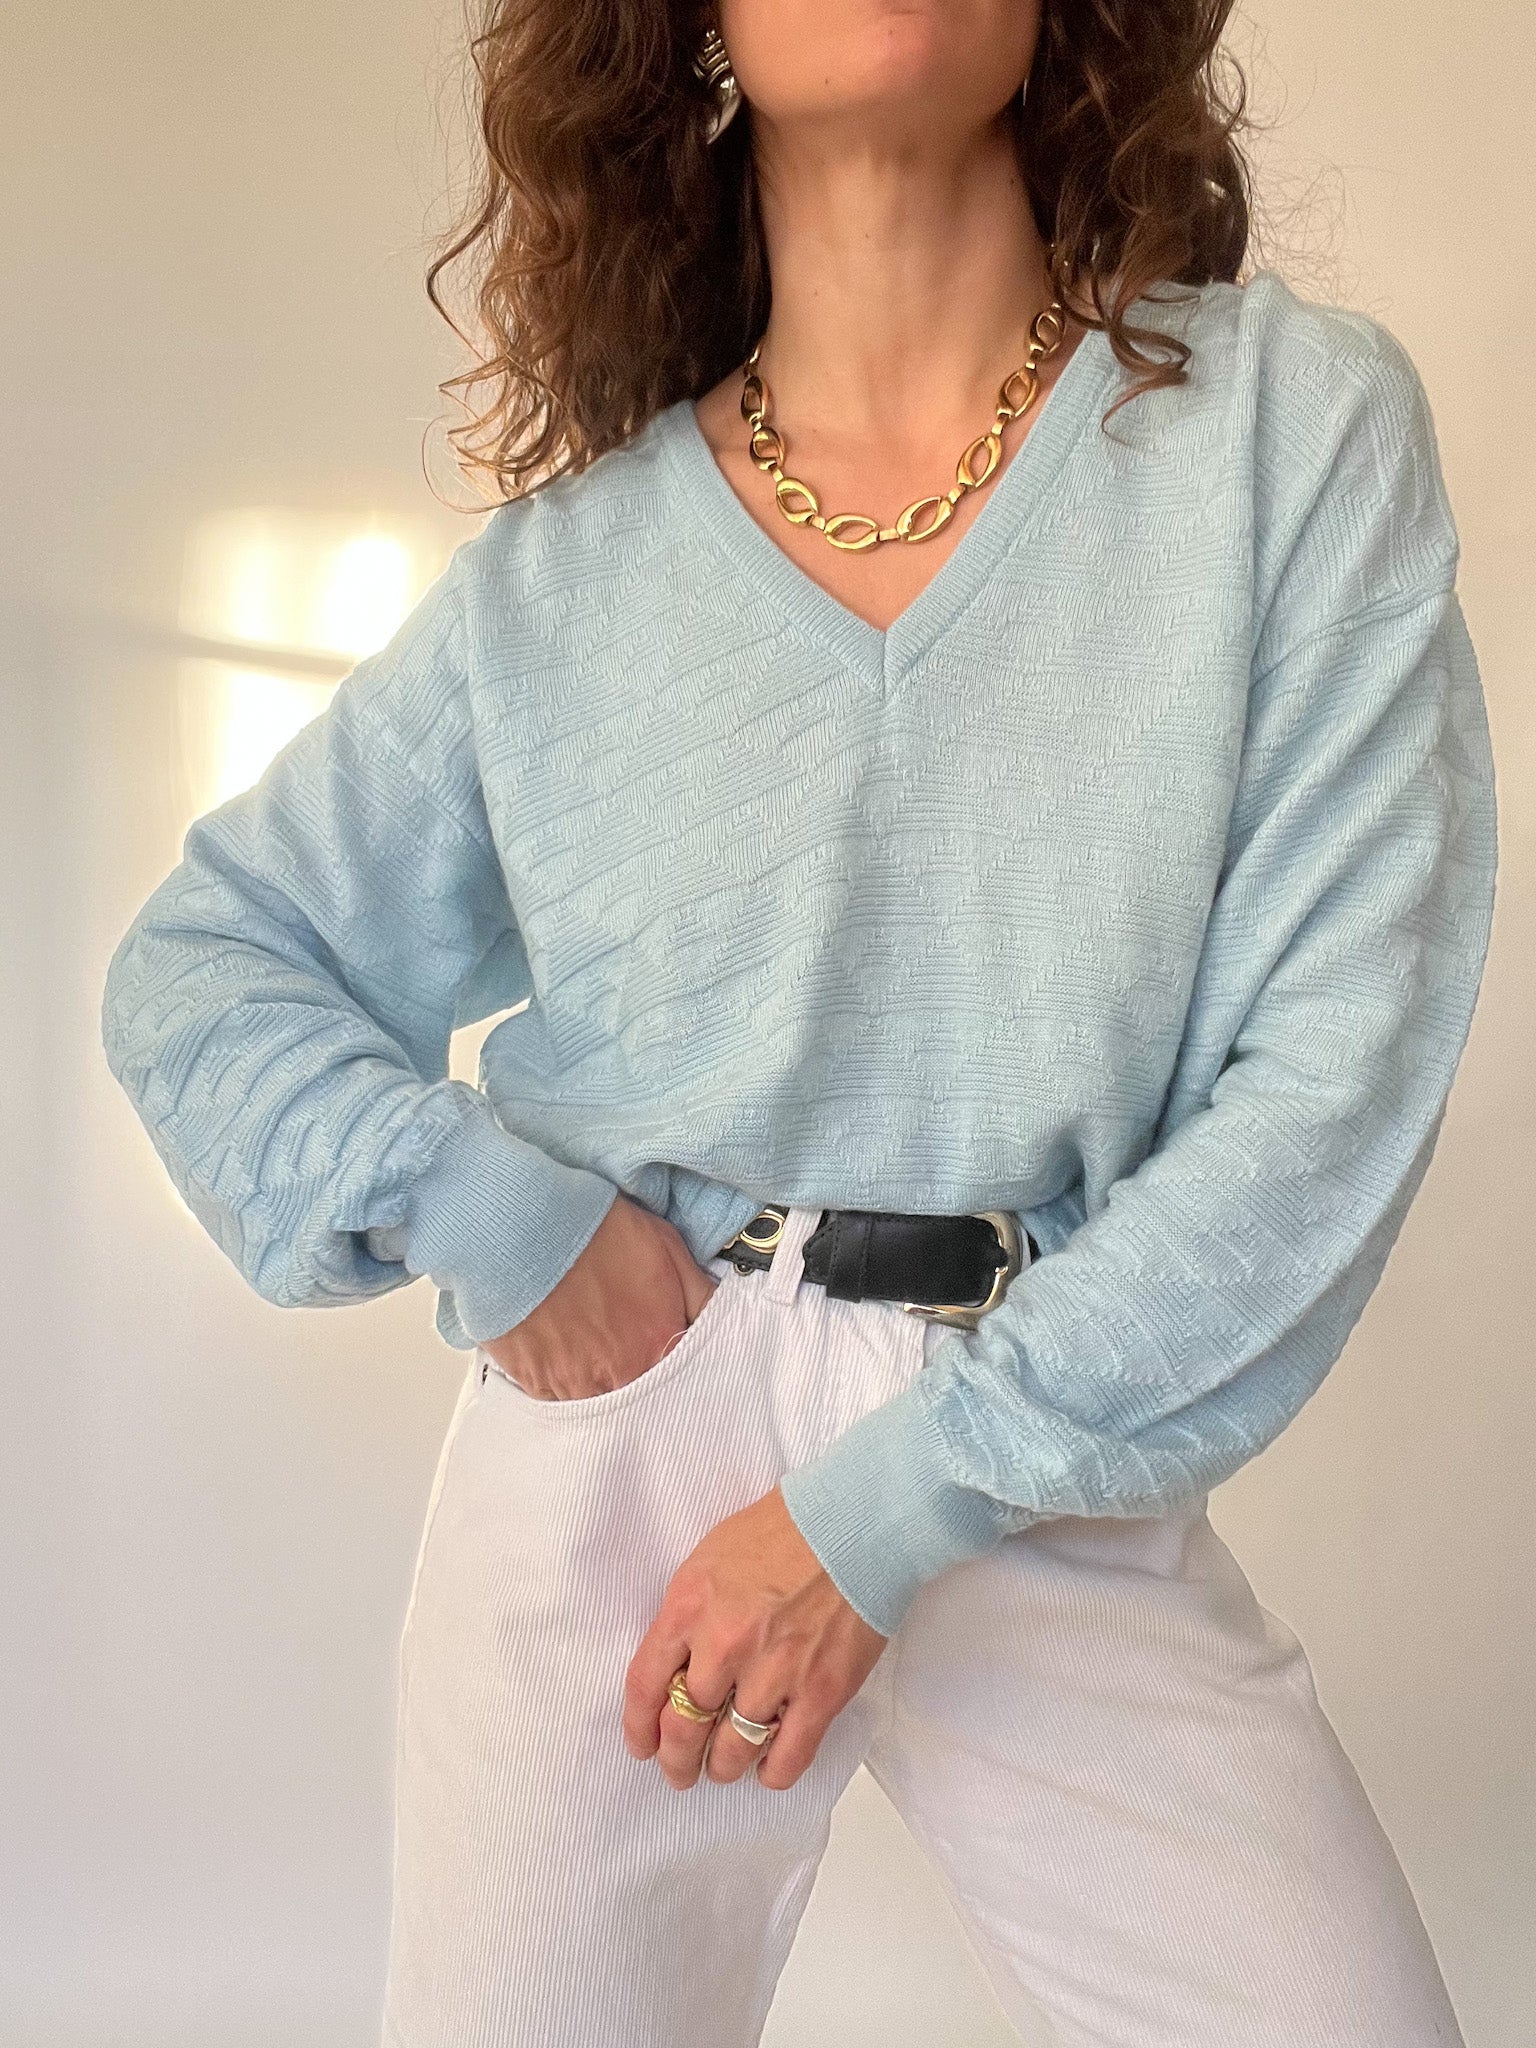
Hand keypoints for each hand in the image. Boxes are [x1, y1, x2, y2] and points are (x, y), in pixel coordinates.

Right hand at [480, 1192, 717, 1400]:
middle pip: (641, 1396)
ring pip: (599, 1400)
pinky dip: (563, 1378)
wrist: (525, 1229)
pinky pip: (558, 1398)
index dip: (677, 1366)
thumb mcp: (666, 1248)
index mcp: (658, 1346)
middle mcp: (621, 1376)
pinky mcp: (536, 1383)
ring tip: (589, 1342)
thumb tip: (721, 1318)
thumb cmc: (596, 1232)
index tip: (666, 1353)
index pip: (684, 1380)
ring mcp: (575, 1385)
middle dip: (639, 1377)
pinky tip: (561, 1346)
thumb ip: (700, 1295)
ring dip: (599, 1379)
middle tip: (624, 1345)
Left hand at [622, 1485, 887, 1791]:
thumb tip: (679, 1661)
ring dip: (721, 1768)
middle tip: (678, 1770)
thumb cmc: (784, 1530)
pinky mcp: (820, 1692)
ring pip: (732, 1751)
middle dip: (676, 1760)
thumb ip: (689, 1611)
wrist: (855, 1523)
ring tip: (722, 1768)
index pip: (645, 1684)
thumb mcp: (711, 1556)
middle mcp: (725, 1644)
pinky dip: (773, 1773)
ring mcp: (774, 1672)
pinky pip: (788, 1757)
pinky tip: (767, 1769)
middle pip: (683, 1728)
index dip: (638, 1726)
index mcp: (690, 1605)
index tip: (642, 1744)